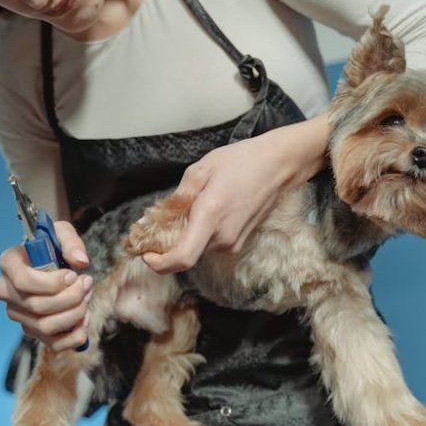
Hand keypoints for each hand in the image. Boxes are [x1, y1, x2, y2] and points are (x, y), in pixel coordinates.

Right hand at [0, 220, 92, 350]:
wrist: (50, 260)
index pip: (23, 281)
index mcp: (8, 263)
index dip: (52, 283)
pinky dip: (75, 335)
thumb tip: (80, 261)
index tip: (72, 275)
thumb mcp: (61, 232)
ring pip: (46, 326)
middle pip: (37, 306)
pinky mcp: (31, 330)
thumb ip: (71, 242)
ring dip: (75, 314)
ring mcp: (18, 314)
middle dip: (71, 298)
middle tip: (87, 283)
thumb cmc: (52, 245)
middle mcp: (7, 291)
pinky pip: (54, 343)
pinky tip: (84, 318)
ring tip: (87, 297)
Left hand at [143, 113, 329, 273]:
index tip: (147, 254)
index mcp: (210, 216)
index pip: (182, 258)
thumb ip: (175, 198)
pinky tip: (206, 210)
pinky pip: (210, 243)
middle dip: (168, 241)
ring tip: (191, 206)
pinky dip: (199, 233)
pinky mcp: (239, 243)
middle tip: (163, 217)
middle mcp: (223, 237)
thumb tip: (151, 220)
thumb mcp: (201, 170)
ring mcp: (233, 243)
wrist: (279, 165)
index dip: (159, 263)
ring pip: (197, 247)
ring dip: (185, 234)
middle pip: (185, 252)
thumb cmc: (241, 162)